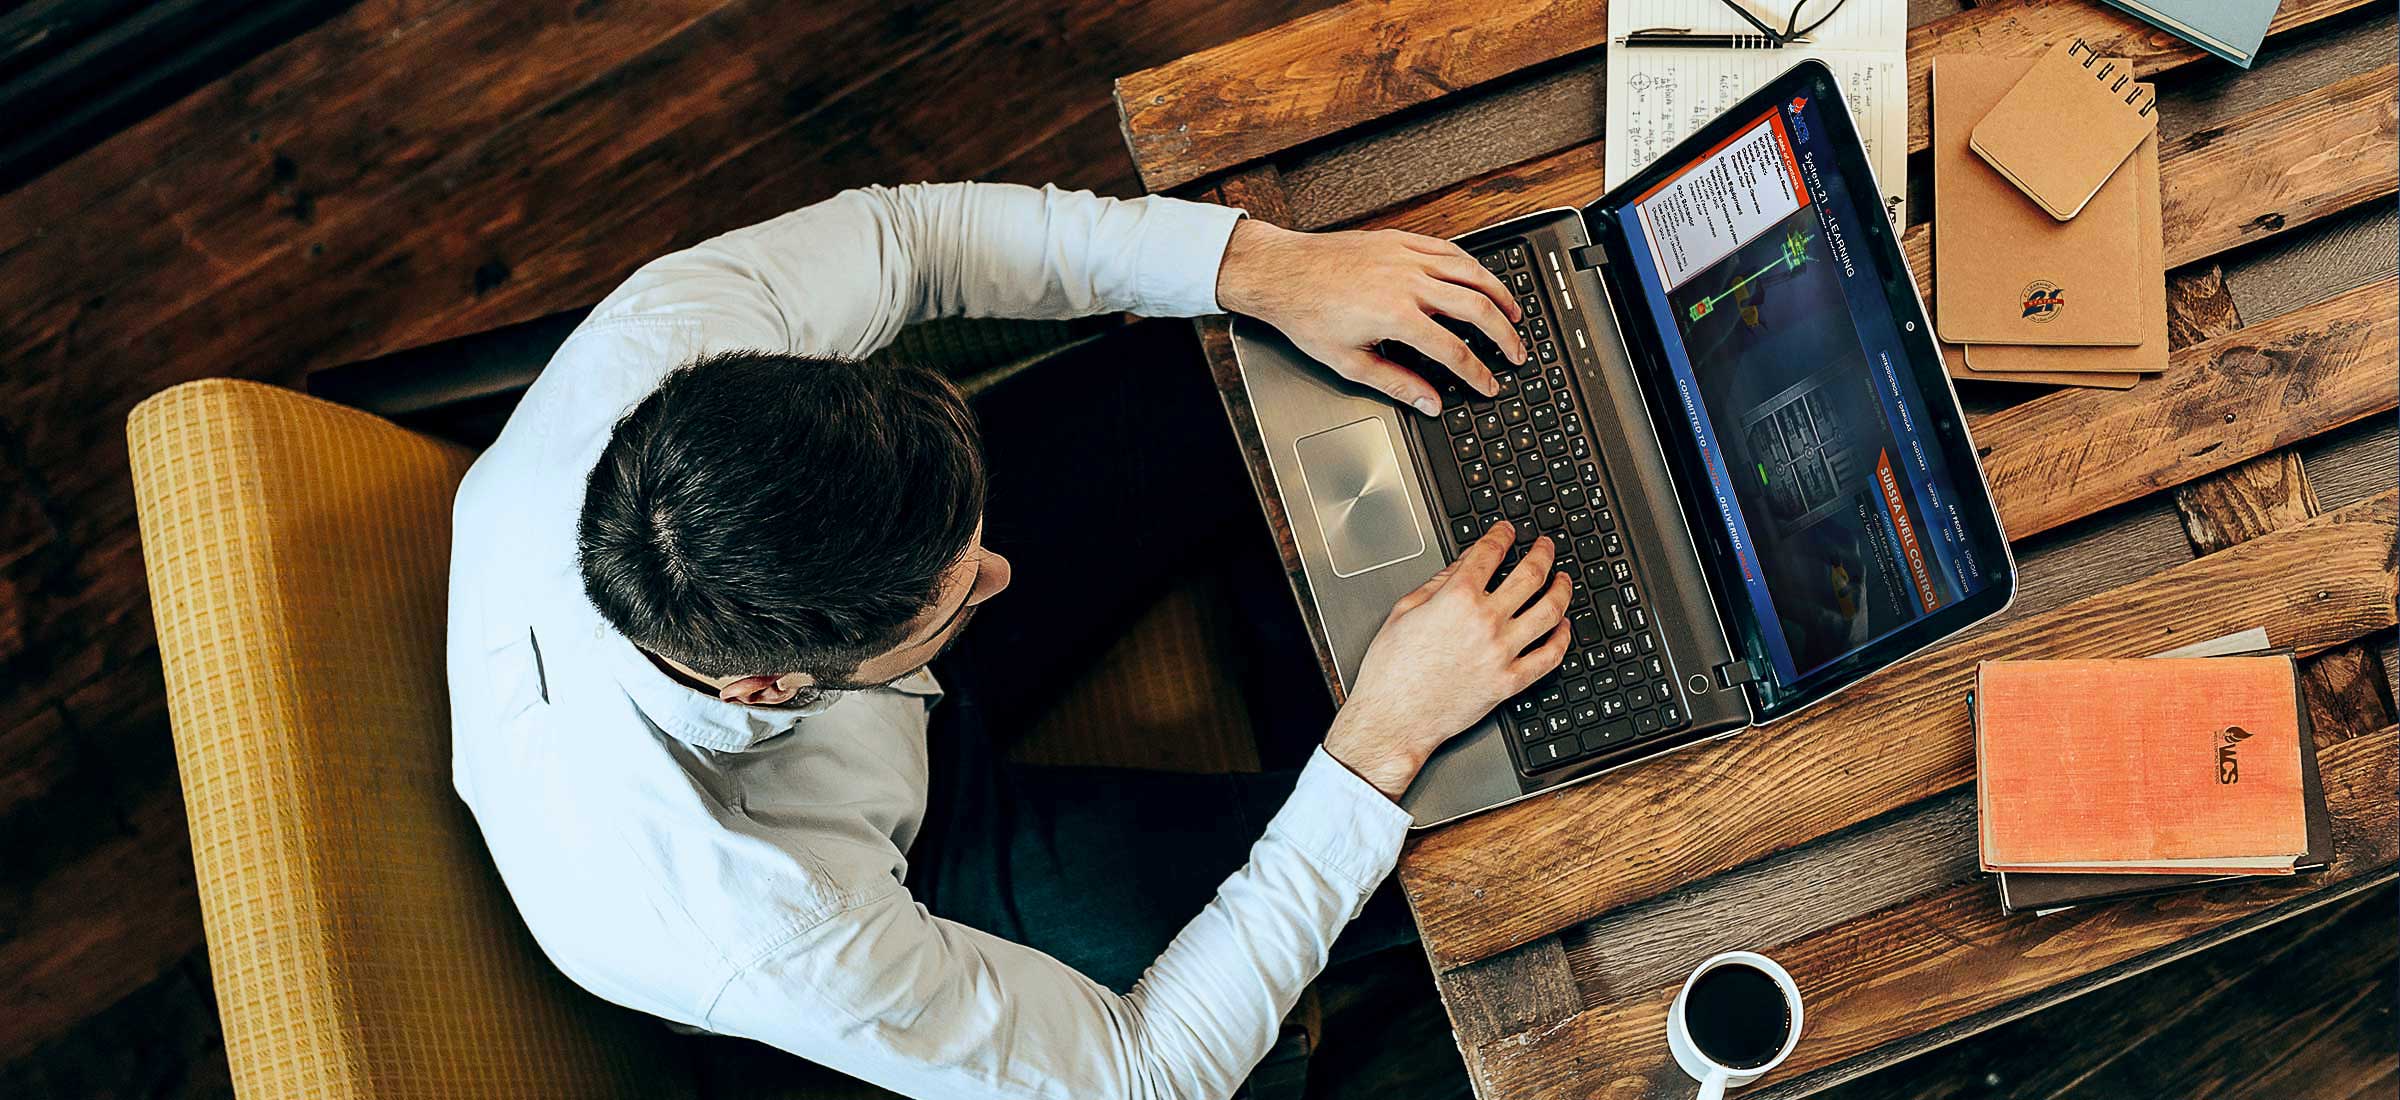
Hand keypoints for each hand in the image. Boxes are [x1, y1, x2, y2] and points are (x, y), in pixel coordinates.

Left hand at [1216, 220, 1525, 415]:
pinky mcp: (1399, 239)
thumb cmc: (1308, 314)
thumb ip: (1396, 383)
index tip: (1490, 384)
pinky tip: (1480, 277)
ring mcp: (1405, 256)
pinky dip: (1471, 265)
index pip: (1453, 350)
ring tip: (1514, 313)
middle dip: (1504, 334)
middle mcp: (1407, 281)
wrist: (1283, 272)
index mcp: (1396, 315)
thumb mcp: (1349, 362)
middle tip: (1516, 352)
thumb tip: (1429, 403)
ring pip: (1470, 271)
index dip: (1478, 372)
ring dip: (1498, 294)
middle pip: (1475, 307)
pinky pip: (1448, 249)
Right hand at [1323, 521, 1572, 798]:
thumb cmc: (1391, 671)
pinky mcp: (1509, 683)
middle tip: (1545, 545)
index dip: (1502, 535)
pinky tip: (1563, 626)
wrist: (1393, 717)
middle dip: (1542, 553)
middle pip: (1530, 575)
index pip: (1490, 553)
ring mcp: (1502, 653)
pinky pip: (1549, 657)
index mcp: (1456, 599)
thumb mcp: (1404, 611)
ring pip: (1549, 611)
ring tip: (1563, 579)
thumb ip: (1437, 583)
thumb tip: (1461, 565)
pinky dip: (1562, 638)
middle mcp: (1485, 622)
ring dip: (1562, 589)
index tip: (1507, 530)